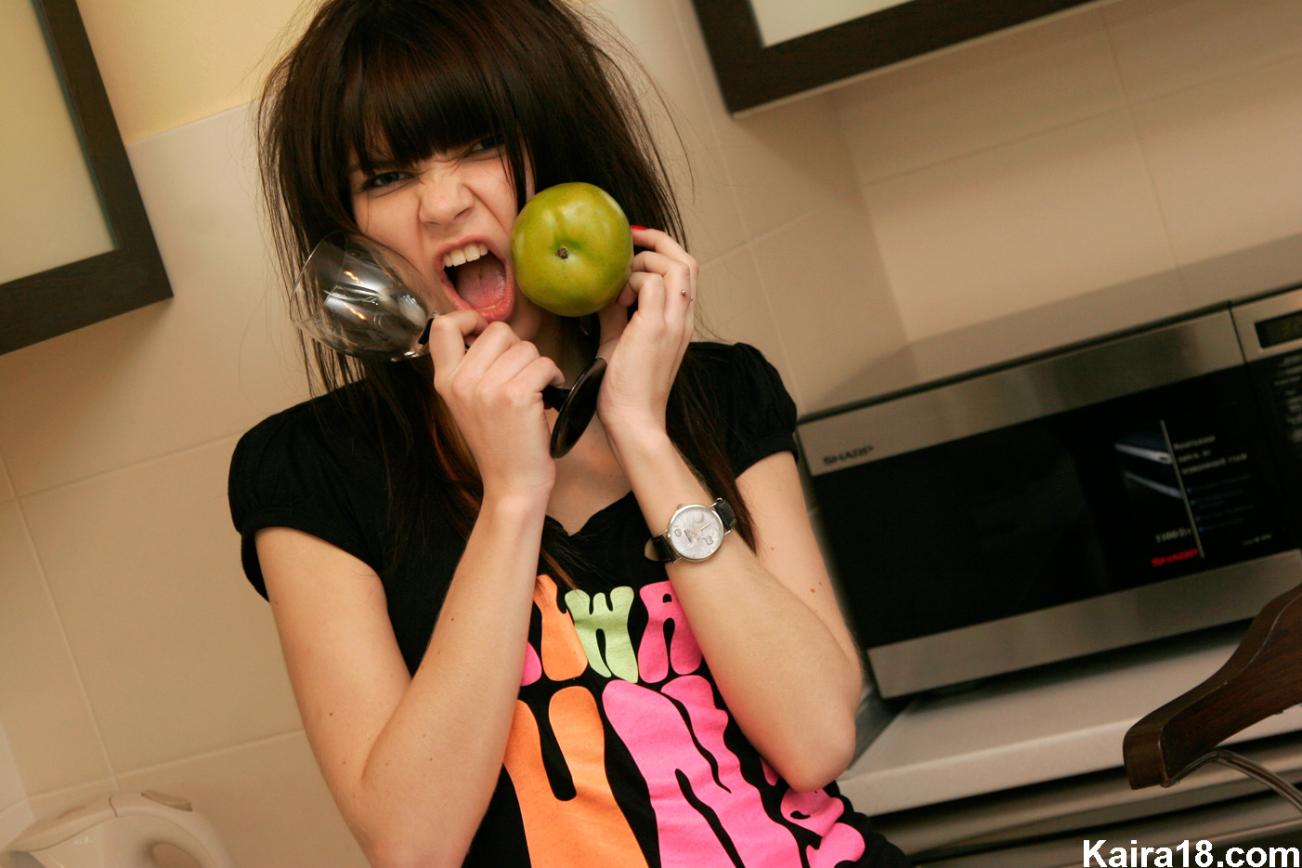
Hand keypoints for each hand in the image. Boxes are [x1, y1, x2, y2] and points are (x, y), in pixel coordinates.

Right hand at [427, 311, 564, 499]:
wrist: (511, 484)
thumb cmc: (498, 443)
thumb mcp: (468, 404)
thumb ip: (470, 368)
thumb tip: (486, 329)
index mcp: (445, 381)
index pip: (443, 325)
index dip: (469, 319)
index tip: (485, 332)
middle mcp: (461, 382)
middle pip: (498, 330)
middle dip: (518, 348)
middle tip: (521, 374)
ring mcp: (487, 389)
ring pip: (526, 347)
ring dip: (538, 365)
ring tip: (535, 389)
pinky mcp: (516, 397)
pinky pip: (544, 364)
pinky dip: (554, 376)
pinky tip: (549, 394)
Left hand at [594, 226, 696, 444]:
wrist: (633, 422)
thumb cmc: (624, 389)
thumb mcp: (618, 341)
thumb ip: (616, 313)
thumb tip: (603, 288)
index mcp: (679, 322)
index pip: (686, 272)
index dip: (662, 250)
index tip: (633, 246)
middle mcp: (683, 319)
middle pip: (688, 261)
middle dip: (658, 242)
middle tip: (628, 241)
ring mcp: (673, 324)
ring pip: (677, 266)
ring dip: (645, 262)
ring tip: (620, 283)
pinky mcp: (656, 329)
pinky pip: (652, 283)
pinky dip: (632, 280)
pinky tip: (616, 300)